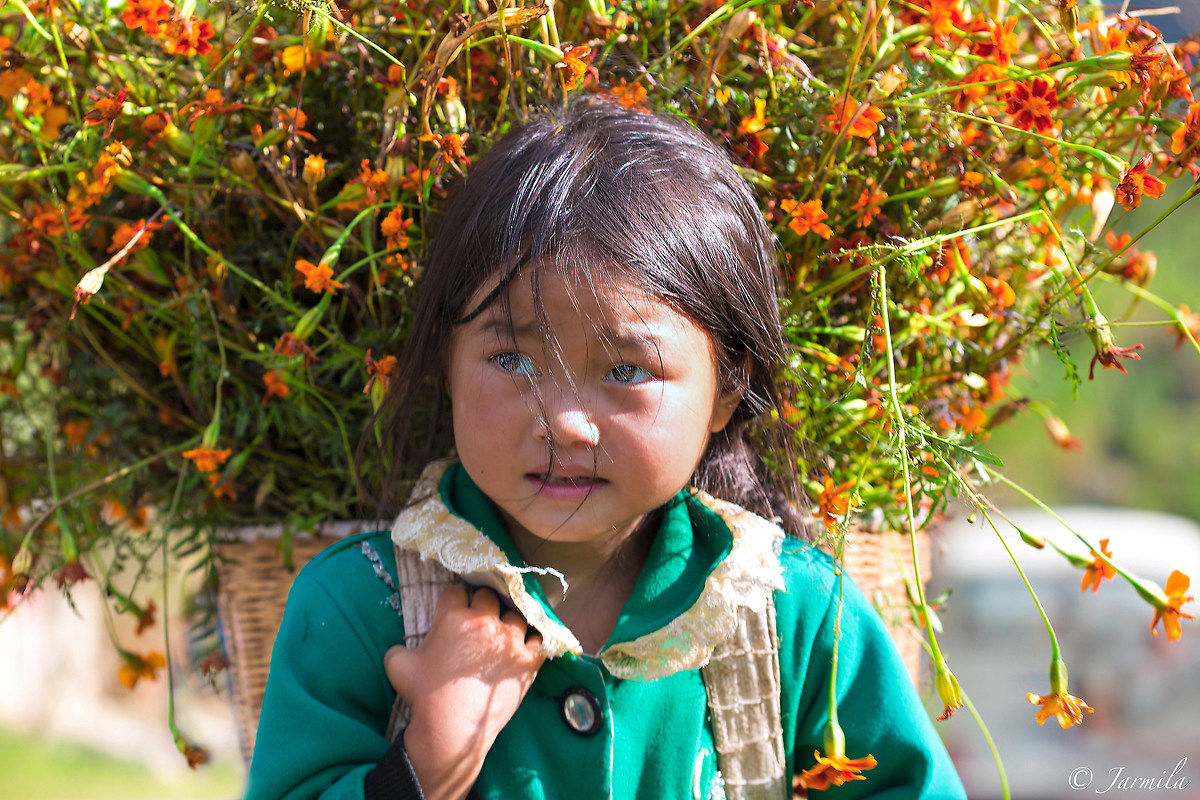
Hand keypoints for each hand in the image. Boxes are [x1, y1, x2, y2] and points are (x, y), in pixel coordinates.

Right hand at [384, 585, 543, 799]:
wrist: (452, 729)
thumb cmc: (424, 696)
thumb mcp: (397, 665)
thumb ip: (397, 647)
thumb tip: (401, 648)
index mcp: (453, 617)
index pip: (455, 592)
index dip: (453, 601)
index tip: (454, 611)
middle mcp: (484, 622)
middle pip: (488, 596)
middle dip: (482, 605)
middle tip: (478, 622)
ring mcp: (510, 640)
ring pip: (516, 615)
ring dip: (508, 622)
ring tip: (501, 637)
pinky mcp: (528, 660)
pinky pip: (539, 639)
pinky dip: (531, 641)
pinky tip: (523, 648)